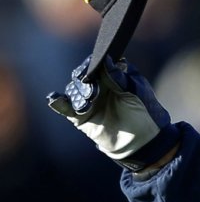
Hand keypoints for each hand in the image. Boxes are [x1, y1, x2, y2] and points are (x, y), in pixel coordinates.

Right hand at [47, 56, 178, 171]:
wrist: (141, 141)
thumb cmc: (144, 113)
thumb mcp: (134, 92)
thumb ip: (118, 77)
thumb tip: (106, 60)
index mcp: (114, 75)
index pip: (98, 64)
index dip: (93, 65)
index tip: (93, 69)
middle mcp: (99, 85)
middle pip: (82, 75)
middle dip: (85, 81)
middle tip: (93, 92)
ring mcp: (89, 100)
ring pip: (74, 89)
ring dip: (78, 94)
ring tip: (88, 105)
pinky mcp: (80, 116)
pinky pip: (65, 107)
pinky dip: (58, 102)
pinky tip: (54, 98)